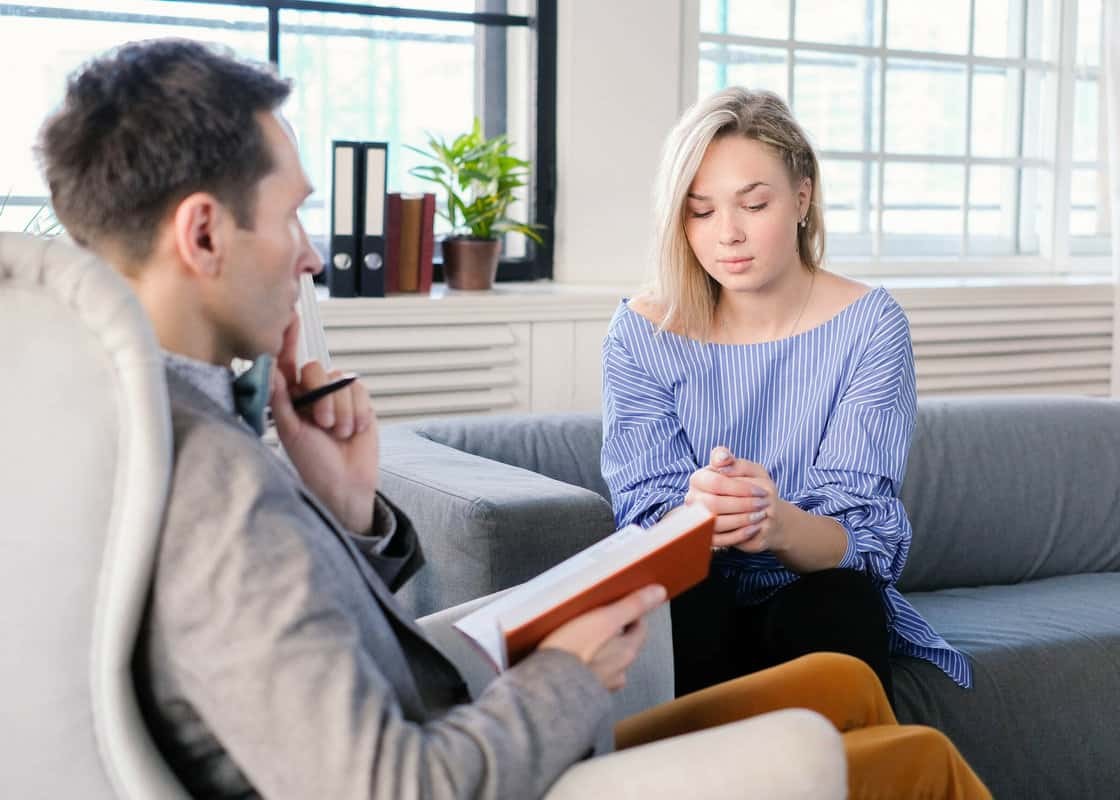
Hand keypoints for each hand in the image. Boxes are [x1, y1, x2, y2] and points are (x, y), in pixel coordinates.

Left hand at [270, 318, 378, 532]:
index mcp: (291, 398)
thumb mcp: (290, 431)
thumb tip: (271, 368)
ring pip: (341, 381)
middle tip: (322, 423)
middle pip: (316, 369)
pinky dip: (357, 412)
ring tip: (338, 434)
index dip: (289, 339)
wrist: (345, 485)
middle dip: (322, 397)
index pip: (288, 362)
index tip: (290, 316)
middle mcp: (314, 394)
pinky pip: (360, 391)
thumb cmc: (313, 464)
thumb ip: (281, 398)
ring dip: (341, 411)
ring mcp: (338, 398)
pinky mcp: (360, 404)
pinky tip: (353, 431)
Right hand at [539, 585, 666, 690]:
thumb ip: (632, 606)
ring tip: (579, 640)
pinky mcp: (581, 692)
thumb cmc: (573, 654)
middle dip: (613, 633)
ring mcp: (600, 684)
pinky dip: (582, 667)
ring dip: (597, 652)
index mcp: (627, 652)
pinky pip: (587, 675)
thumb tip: (657, 593)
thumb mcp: (604, 619)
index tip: (623, 605)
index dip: (632, 614)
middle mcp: (618, 671)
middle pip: (623, 646)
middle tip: (597, 620)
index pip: (639, 628)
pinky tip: (568, 659)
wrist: (547, 688)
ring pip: (605, 662)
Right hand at [704, 451, 790, 553]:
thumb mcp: (750, 471)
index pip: (715, 483)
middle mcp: (693, 498)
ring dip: (741, 519)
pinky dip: (739, 534)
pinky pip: (719, 539)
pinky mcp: (706, 537)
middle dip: (741, 505)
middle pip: (713, 503)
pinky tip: (754, 528)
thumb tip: (722, 459)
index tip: (761, 491)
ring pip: (715, 522)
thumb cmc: (752, 488)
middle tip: (762, 505)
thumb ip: (736, 462)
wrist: (758, 511)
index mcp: (699, 478)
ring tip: (759, 516)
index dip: (740, 488)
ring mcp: (697, 519)